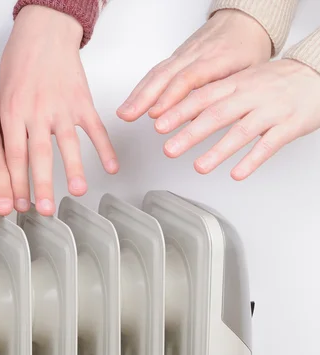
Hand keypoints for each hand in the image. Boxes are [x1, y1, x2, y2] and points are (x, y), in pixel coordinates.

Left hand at [0, 5, 117, 215]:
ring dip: (74, 170)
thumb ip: (5, 127)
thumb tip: (2, 161)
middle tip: (42, 209)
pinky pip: (95, 128)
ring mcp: (62, 106)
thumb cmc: (19, 61)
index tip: (13, 204)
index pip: (12, 154)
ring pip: (68, 143)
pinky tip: (111, 167)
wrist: (43, 31)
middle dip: (40, 185)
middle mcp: (37, 111)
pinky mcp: (82, 100)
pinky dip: (105, 148)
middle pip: (38, 154)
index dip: (13, 182)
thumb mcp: (1, 94)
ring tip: (78, 192)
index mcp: (12, 111)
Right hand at [117, 9, 271, 122]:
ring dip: (138, 95)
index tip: (157, 115)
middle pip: (164, 76)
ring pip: (156, 74)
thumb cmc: (249, 49)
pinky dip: (141, 88)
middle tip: (130, 116)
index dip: (170, 97)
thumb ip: (226, 95)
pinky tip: (131, 102)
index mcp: (216, 59)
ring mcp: (182, 55)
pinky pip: (155, 71)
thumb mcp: (249, 74)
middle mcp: (194, 55)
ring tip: (124, 114)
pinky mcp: (175, 57)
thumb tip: (201, 120)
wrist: (245, 21)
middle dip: (144, 98)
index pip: (188, 78)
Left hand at [155, 59, 319, 179]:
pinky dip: (252, 160)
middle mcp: (251, 96)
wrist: (318, 73)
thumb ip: (216, 95)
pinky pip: (269, 145)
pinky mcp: (289, 126)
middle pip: (216, 115)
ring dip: (217, 151)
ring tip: (199, 167)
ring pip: (241, 132)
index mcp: (237, 84)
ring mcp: (271, 111)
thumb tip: (182, 110)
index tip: (158, 124)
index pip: (202, 97)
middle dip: (190, 133)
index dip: (179, 111)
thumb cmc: (278, 80)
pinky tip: (237, 173)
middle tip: (169, 149)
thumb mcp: (243, 80)